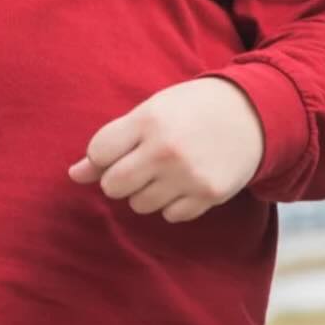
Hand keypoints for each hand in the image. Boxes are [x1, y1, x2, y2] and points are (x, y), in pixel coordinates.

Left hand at [69, 77, 264, 223]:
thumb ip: (112, 142)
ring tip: (168, 169)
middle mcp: (166, 150)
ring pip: (140, 205)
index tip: (122, 146)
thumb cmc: (191, 109)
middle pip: (113, 186)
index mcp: (149, 120)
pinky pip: (170, 215)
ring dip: (147, 191)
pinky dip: (174, 203)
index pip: (98, 153)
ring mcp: (189, 175)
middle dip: (120, 179)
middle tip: (141, 163)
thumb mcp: (150, 112)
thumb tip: (73, 175)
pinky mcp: (209, 194)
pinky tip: (187, 180)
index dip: (104, 155)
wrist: (252, 113)